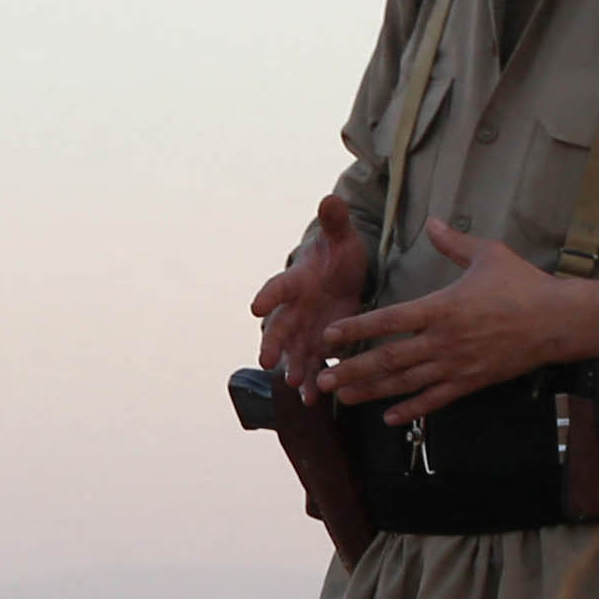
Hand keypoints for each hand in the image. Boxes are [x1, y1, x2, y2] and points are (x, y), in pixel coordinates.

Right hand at [248, 193, 369, 388]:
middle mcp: (294, 309)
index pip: (278, 287)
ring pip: (294, 352)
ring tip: (294, 386)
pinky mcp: (320, 344)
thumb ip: (335, 222)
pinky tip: (312, 399)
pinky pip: (313, 364)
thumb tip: (330, 199)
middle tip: (268, 361)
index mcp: (296, 280)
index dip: (268, 297)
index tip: (256, 309)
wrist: (342, 275)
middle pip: (279, 327)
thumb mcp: (341, 237)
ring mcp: (305, 329)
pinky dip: (312, 381)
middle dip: (274, 344)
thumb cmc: (338, 253)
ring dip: (293, 369)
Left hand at [321, 217, 598, 421]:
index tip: (330, 336)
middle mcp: (443, 340)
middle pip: (388, 359)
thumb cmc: (524, 285)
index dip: (356, 329)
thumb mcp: (488, 254)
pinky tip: (389, 418)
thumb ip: (453, 242)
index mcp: (442, 307)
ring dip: (371, 392)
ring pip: (405, 383)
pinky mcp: (471, 382)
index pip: (389, 320)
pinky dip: (411, 410)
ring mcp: (456, 365)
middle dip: (352, 370)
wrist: (559, 321)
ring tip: (342, 398)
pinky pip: (435, 400)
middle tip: (322, 378)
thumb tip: (432, 221)